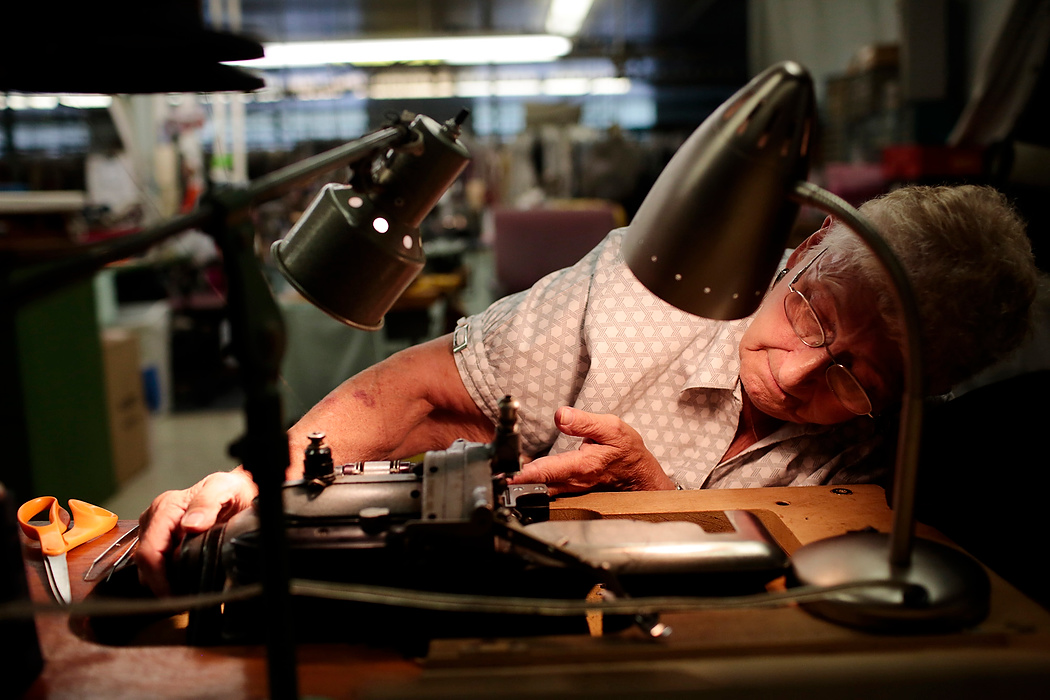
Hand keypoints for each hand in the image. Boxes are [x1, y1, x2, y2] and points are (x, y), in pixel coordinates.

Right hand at [135, 469, 257, 596]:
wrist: (238, 490)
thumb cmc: (229, 488)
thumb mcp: (223, 488)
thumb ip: (207, 503)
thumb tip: (190, 525)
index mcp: (165, 507)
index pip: (150, 550)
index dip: (158, 577)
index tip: (172, 594)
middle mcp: (155, 519)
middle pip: (144, 562)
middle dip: (158, 584)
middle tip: (180, 600)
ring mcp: (156, 530)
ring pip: (146, 566)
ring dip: (161, 582)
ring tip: (183, 592)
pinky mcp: (161, 540)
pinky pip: (155, 564)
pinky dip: (165, 576)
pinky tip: (182, 581)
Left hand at [509, 407, 674, 495]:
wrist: (639, 475)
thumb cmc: (626, 451)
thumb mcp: (612, 429)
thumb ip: (585, 422)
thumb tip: (561, 416)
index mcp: (581, 466)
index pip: (547, 471)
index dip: (525, 474)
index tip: (506, 476)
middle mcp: (573, 481)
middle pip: (538, 484)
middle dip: (516, 481)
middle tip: (494, 475)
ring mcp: (570, 488)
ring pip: (540, 489)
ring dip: (521, 485)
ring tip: (501, 476)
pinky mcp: (569, 489)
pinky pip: (546, 489)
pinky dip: (531, 484)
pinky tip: (519, 477)